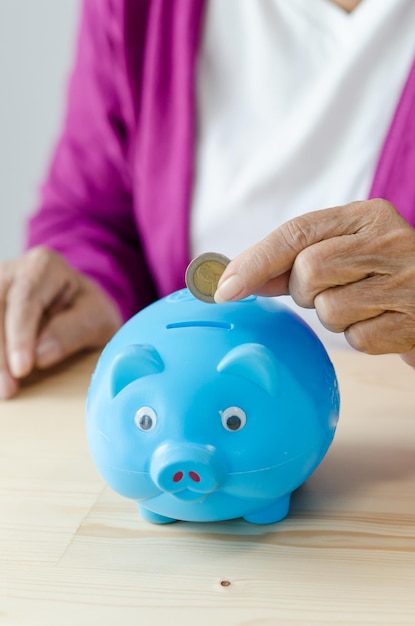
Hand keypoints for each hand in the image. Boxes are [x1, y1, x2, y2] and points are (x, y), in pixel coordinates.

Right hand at [0, 247, 121, 398]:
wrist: (75, 303)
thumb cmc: (87, 311)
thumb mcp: (98, 318)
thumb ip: (73, 331)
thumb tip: (40, 356)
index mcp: (44, 266)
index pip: (25, 301)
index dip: (20, 337)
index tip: (22, 369)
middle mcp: (10, 271)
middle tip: (7, 390)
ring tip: (2, 390)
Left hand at [214, 199, 414, 367]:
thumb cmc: (379, 273)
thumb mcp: (343, 251)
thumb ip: (292, 260)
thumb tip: (234, 279)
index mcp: (368, 216)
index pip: (297, 233)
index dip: (256, 261)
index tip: (223, 288)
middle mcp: (390, 242)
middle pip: (309, 270)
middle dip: (305, 290)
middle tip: (329, 289)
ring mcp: (407, 283)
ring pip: (329, 309)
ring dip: (333, 315)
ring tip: (363, 303)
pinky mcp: (413, 323)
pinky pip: (356, 339)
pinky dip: (359, 336)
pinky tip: (380, 321)